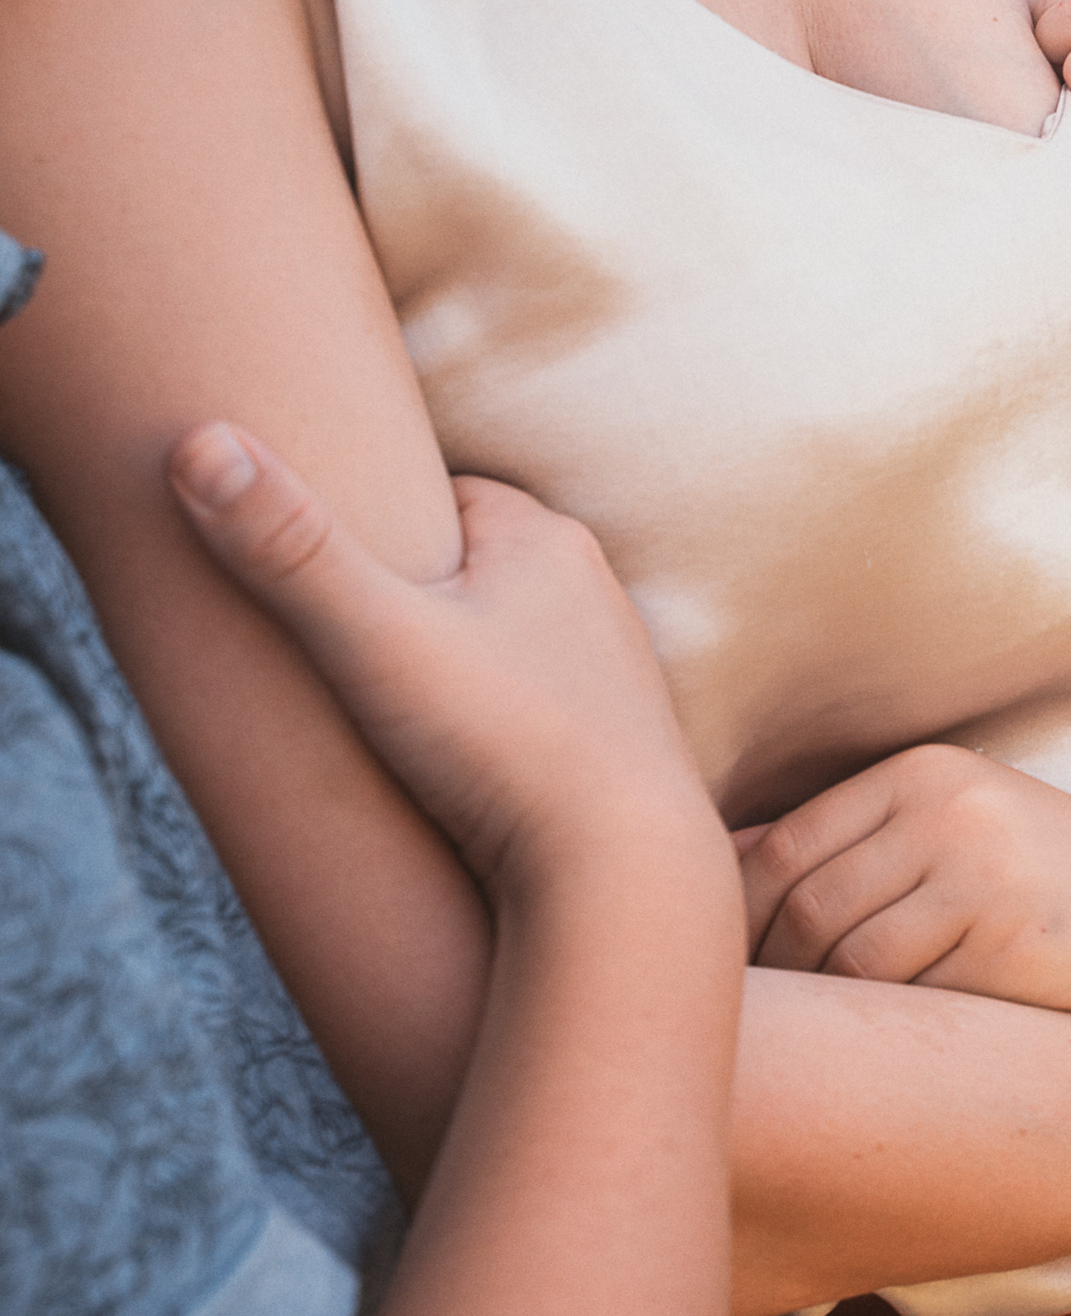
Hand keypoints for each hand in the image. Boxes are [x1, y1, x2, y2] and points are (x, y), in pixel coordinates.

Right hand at [167, 421, 717, 886]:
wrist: (624, 875)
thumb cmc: (506, 747)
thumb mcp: (374, 641)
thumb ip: (288, 550)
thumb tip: (200, 440)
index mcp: (544, 540)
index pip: (439, 496)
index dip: (370, 522)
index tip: (308, 558)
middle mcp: (593, 591)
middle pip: (472, 568)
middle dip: (406, 591)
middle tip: (329, 634)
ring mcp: (612, 669)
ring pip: (506, 639)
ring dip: (450, 660)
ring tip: (382, 703)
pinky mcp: (617, 742)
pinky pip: (534, 706)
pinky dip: (491, 719)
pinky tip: (452, 756)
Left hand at [737, 743, 1070, 1010]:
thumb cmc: (1042, 866)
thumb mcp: (951, 821)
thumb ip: (851, 839)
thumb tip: (718, 867)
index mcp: (922, 774)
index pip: (784, 849)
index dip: (735, 921)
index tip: (720, 974)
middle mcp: (950, 815)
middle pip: (809, 908)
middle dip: (774, 977)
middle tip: (757, 1029)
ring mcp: (986, 880)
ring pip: (855, 963)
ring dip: (832, 1011)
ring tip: (824, 1042)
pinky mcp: (1018, 949)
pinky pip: (918, 1004)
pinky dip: (893, 1034)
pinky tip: (891, 1052)